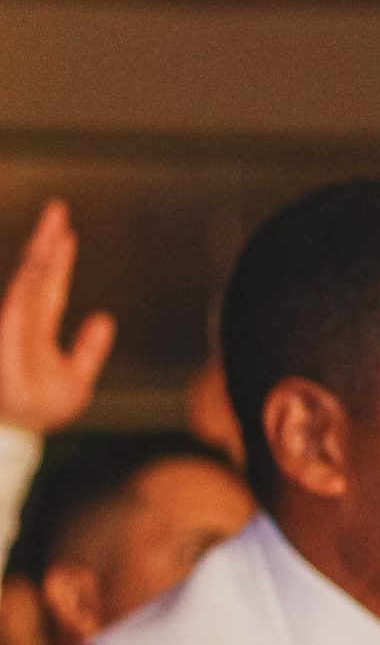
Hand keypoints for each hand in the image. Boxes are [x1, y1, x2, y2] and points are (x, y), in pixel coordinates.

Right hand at [0, 201, 114, 435]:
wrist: (18, 434)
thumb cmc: (40, 408)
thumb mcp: (75, 380)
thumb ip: (89, 351)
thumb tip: (104, 318)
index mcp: (38, 326)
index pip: (50, 283)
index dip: (59, 256)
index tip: (68, 228)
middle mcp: (21, 324)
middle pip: (35, 276)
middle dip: (46, 244)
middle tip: (58, 210)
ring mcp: (10, 333)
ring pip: (23, 291)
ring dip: (37, 265)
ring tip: (51, 240)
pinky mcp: (5, 350)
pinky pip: (12, 318)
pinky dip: (20, 299)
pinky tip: (30, 274)